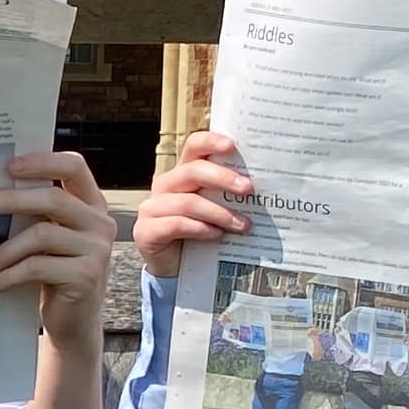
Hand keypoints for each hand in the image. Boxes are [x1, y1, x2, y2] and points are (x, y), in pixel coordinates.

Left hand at [0, 148, 116, 343]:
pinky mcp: (87, 276)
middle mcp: (100, 222)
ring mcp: (97, 249)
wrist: (73, 320)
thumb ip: (38, 213)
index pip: (74, 166)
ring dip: (7, 249)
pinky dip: (10, 275)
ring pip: (42, 234)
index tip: (8, 166)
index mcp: (92, 204)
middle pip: (53, 198)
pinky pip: (38, 267)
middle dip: (10, 200)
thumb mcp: (50, 238)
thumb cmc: (55, 273)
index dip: (42, 162)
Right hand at [132, 130, 250, 279]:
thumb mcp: (214, 209)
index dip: (210, 142)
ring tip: (243, 225)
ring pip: (189, 202)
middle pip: (192, 171)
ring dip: (220, 213)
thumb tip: (261, 190)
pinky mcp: (146, 231)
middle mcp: (165, 185)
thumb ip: (227, 196)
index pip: (193, 147)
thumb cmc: (198, 233)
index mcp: (182, 173)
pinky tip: (217, 236)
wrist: (173, 267)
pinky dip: (200, 229)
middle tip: (248, 189)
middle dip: (223, 178)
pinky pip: (176, 225)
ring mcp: (152, 208)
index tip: (232, 145)